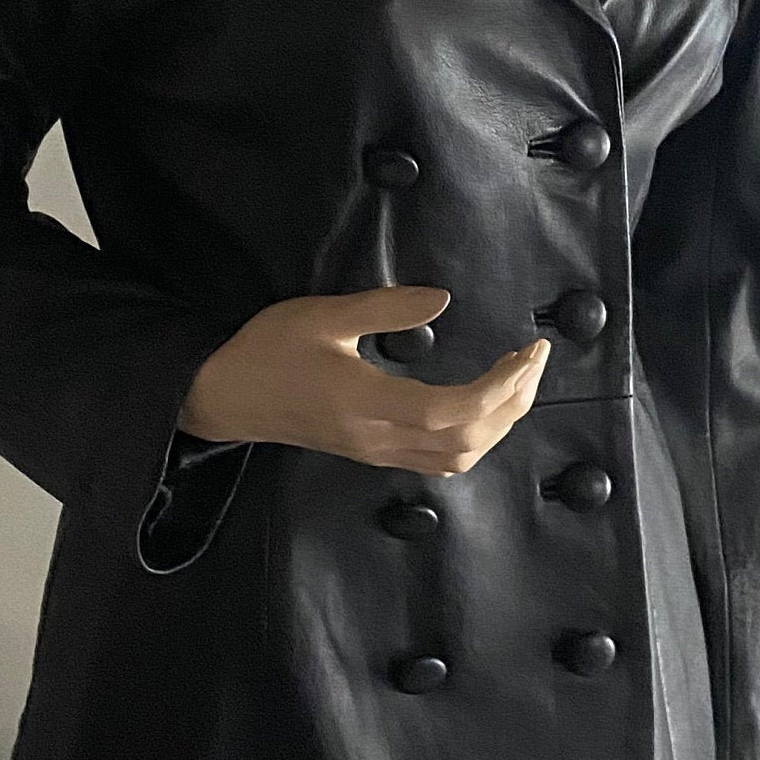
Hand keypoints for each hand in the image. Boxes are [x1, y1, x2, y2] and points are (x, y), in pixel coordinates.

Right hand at [180, 286, 548, 474]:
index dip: (500, 387)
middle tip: (534, 359)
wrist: (225, 396)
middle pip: (468, 441)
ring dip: (498, 424)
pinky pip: (439, 459)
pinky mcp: (372, 452)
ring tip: (517, 381)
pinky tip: (483, 406)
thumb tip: (443, 300)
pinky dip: (475, 436)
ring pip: (457, 458)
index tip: (526, 352)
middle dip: (513, 402)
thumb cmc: (268, 350)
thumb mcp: (323, 314)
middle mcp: (378, 438)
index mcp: (367, 403)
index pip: (454, 411)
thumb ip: (386, 307)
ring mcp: (376, 452)